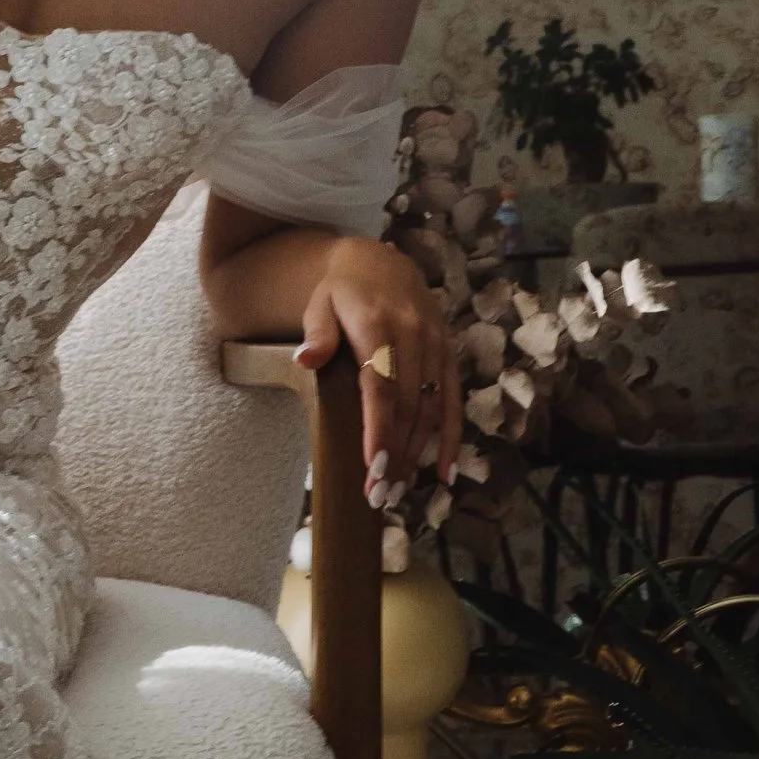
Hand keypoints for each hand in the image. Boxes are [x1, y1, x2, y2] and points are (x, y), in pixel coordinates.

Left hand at [291, 237, 460, 505]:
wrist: (380, 262)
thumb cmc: (341, 292)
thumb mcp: (318, 304)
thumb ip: (316, 333)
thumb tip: (304, 359)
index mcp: (377, 324)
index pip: (380, 385)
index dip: (380, 428)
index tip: (375, 467)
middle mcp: (413, 336)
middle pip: (408, 406)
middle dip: (397, 454)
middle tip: (379, 495)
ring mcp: (436, 345)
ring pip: (431, 409)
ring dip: (418, 454)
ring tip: (399, 492)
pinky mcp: (449, 354)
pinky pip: (454, 401)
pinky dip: (450, 438)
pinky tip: (444, 474)